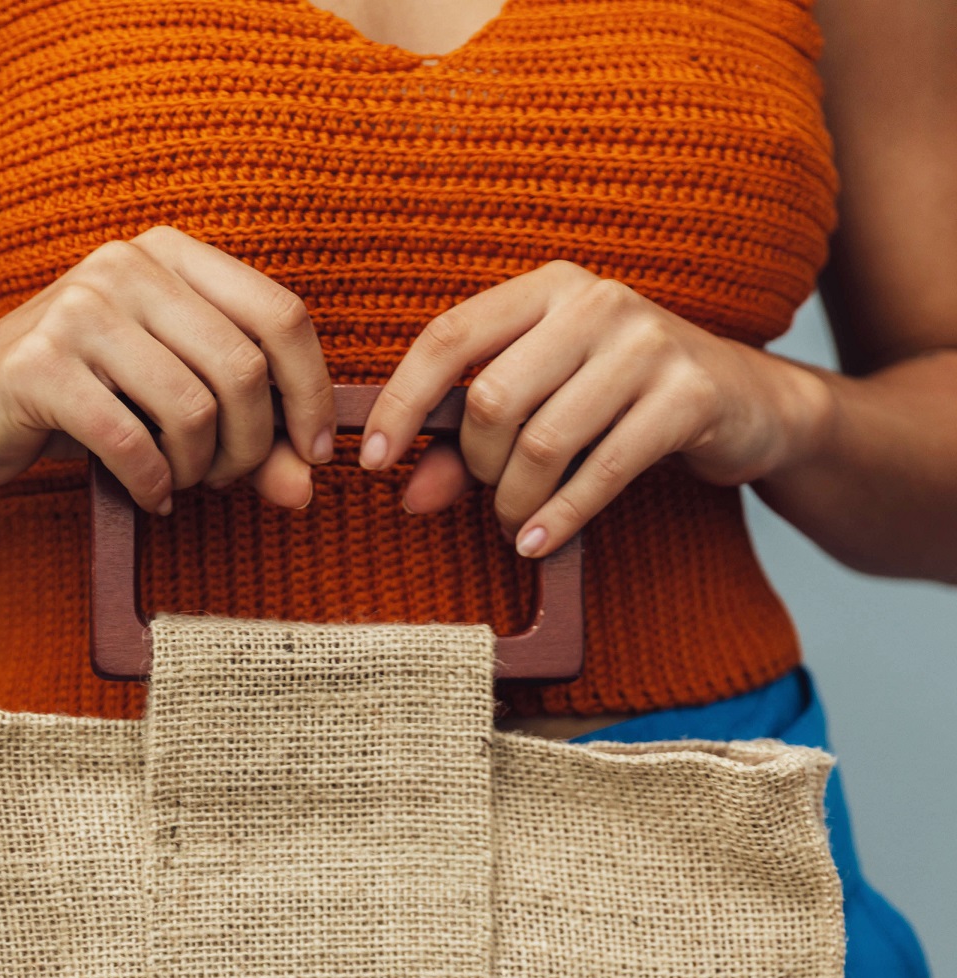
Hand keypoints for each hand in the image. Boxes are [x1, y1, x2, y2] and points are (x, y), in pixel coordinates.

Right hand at [0, 227, 334, 511]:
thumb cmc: (81, 401)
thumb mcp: (173, 409)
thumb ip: (246, 440)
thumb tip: (303, 488)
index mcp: (172, 256)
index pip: (282, 317)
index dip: (311, 395)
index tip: (311, 455)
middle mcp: (127, 266)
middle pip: (243, 370)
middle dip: (249, 448)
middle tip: (224, 481)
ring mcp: (79, 309)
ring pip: (192, 409)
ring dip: (196, 469)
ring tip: (177, 481)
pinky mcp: (39, 365)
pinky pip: (130, 442)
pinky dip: (150, 484)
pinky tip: (145, 494)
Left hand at [358, 261, 829, 554]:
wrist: (749, 403)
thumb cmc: (625, 404)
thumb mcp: (545, 410)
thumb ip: (470, 445)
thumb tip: (408, 492)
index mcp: (547, 289)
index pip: (449, 337)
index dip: (401, 404)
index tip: (373, 462)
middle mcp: (595, 302)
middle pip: (491, 400)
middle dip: (475, 469)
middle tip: (489, 503)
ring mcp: (647, 345)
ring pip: (541, 441)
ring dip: (516, 504)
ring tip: (519, 527)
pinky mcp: (688, 396)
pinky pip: (600, 471)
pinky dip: (561, 518)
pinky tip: (541, 543)